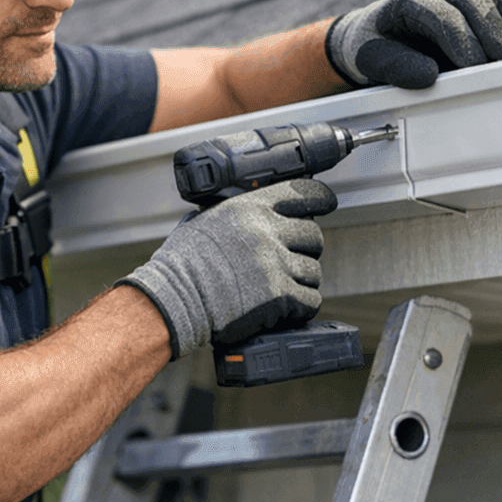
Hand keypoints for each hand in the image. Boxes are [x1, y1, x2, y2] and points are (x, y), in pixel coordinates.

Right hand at [116, 179, 338, 358]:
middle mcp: (266, 231)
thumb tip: (250, 210)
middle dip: (306, 249)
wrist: (174, 299)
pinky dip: (302, 307)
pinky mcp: (279, 295)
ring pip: (314, 271)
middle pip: (314, 235)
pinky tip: (287, 309)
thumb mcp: (203, 220)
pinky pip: (310, 300)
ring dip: (303, 281)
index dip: (321, 199)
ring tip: (282, 289)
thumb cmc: (181, 263)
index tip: (328, 203)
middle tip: (291, 260)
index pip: (302, 192)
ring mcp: (274, 263)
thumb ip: (232, 213)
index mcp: (249, 208)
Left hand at [326, 0, 501, 88]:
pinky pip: (498, 1)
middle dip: (489, 29)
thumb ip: (397, 67)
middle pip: (471, 2)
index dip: (460, 38)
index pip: (441, 14)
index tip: (474, 65)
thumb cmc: (370, 44)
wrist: (368, 32)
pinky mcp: (470, 3)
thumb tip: (430, 76)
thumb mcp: (372, 58)